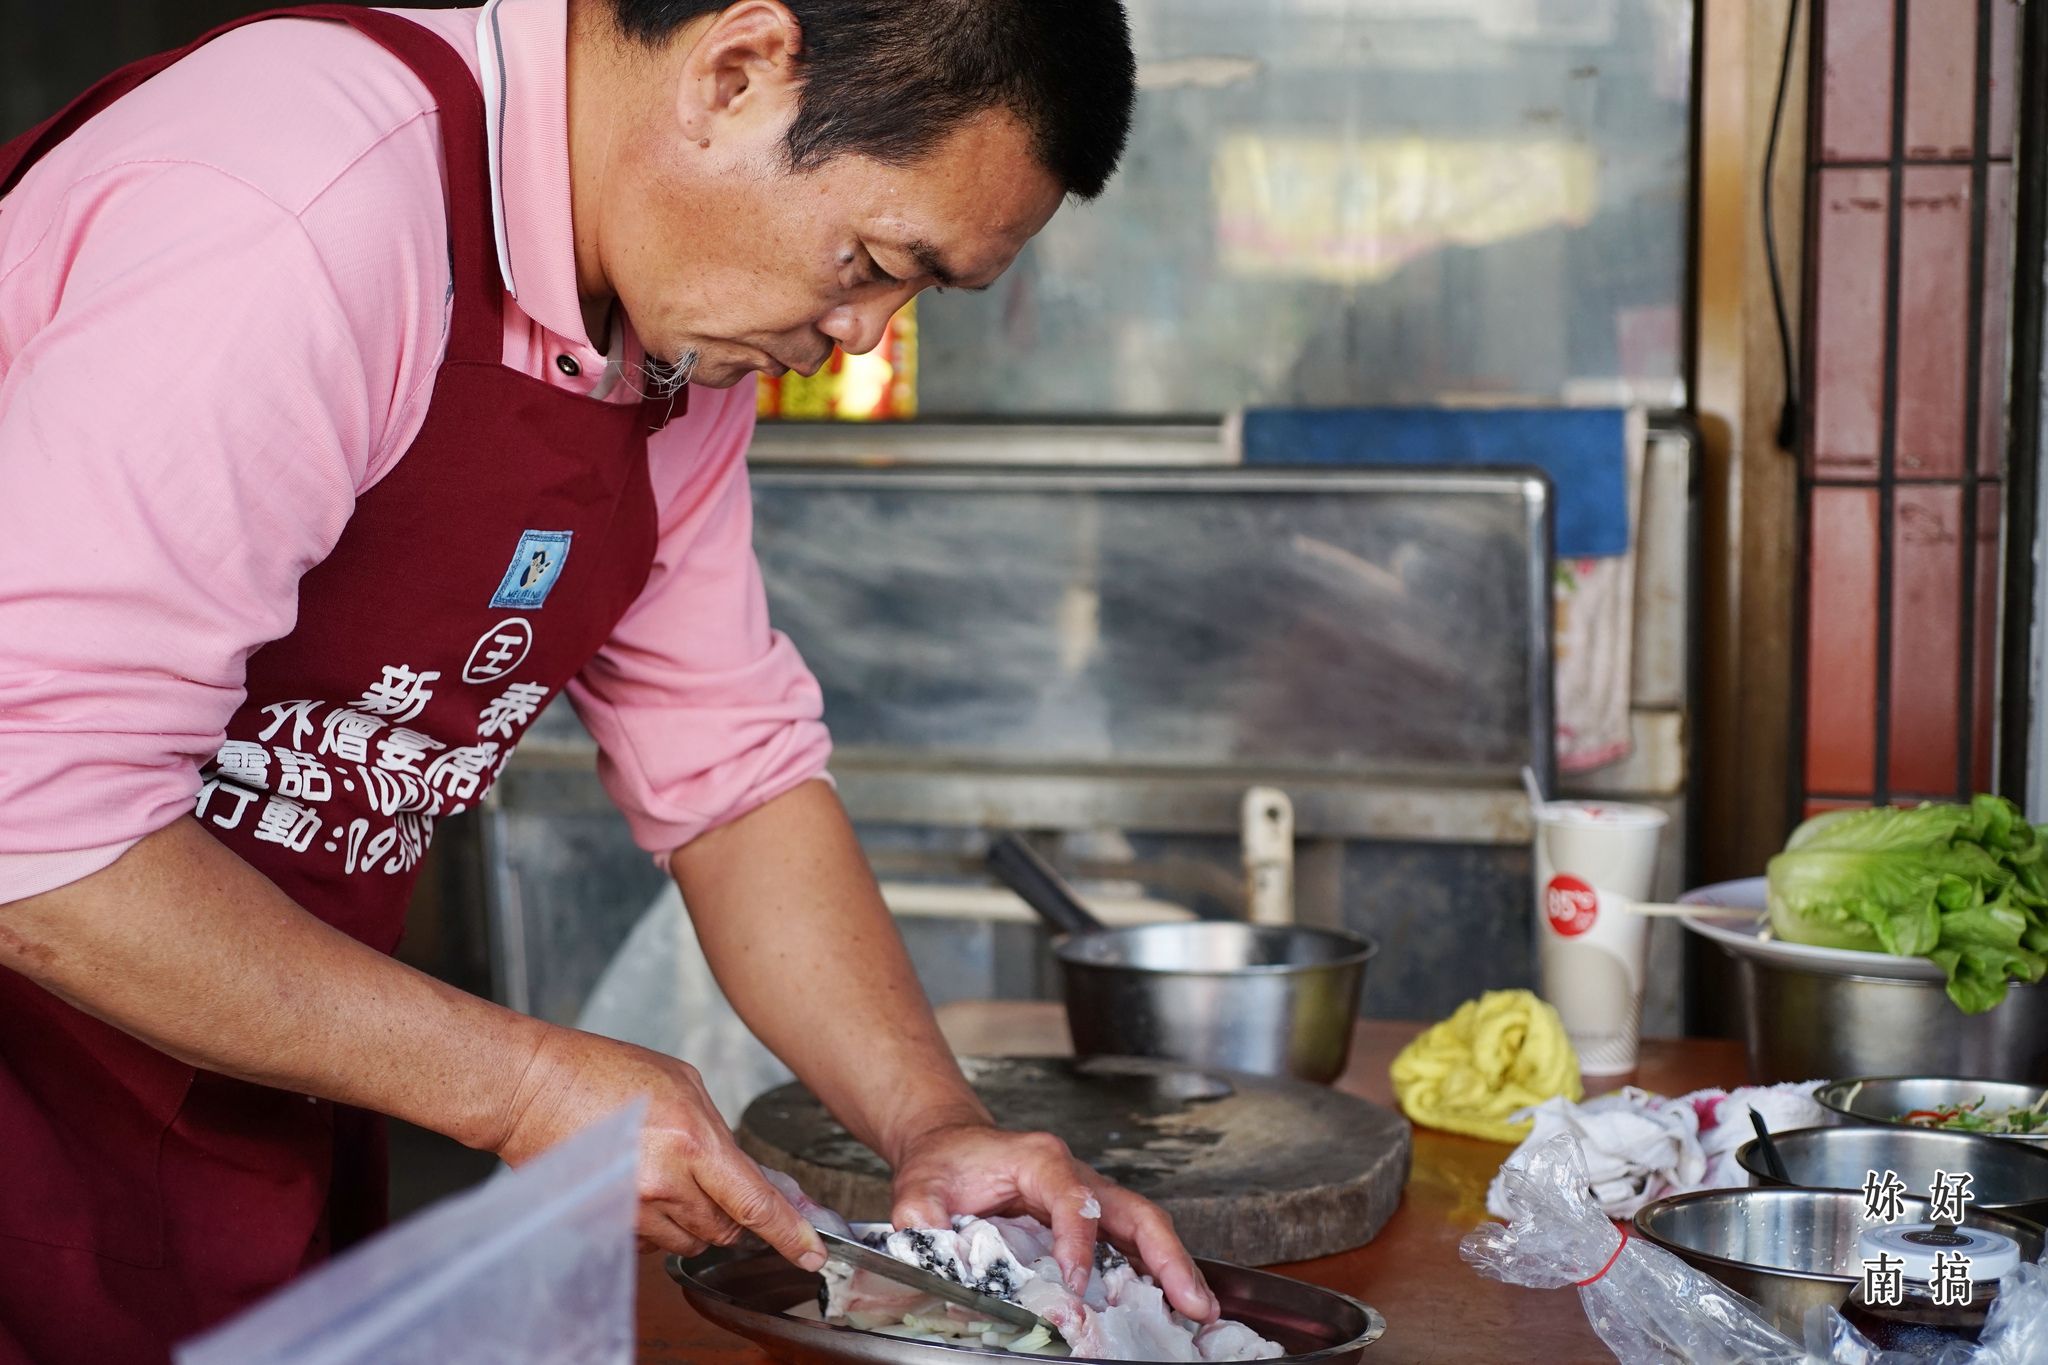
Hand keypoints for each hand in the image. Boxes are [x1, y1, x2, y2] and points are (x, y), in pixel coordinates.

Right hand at [492, 1026, 825, 1269]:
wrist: (529, 1089)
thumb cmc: (600, 1071)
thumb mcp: (680, 1082)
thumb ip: (716, 1131)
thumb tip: (741, 1170)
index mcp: (691, 1140)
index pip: (755, 1202)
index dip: (790, 1233)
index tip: (812, 1252)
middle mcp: (664, 1183)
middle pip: (725, 1229)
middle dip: (732, 1215)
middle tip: (713, 1184)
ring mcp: (631, 1210)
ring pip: (688, 1240)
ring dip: (690, 1218)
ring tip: (662, 1173)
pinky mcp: (605, 1225)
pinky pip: (649, 1242)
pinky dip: (654, 1222)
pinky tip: (636, 1183)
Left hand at [888, 1121, 1217, 1321]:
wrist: (951, 1147)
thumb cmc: (944, 1163)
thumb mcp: (919, 1186)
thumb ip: (922, 1216)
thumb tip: (929, 1250)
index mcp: (1040, 1160)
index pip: (1073, 1198)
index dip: (1079, 1240)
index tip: (1077, 1283)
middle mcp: (1077, 1176)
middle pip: (1136, 1210)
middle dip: (1167, 1256)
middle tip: (1192, 1301)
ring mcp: (1091, 1196)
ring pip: (1145, 1227)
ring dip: (1174, 1268)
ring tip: (1198, 1311)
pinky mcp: (1093, 1219)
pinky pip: (1133, 1244)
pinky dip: (1156, 1273)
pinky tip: (1173, 1306)